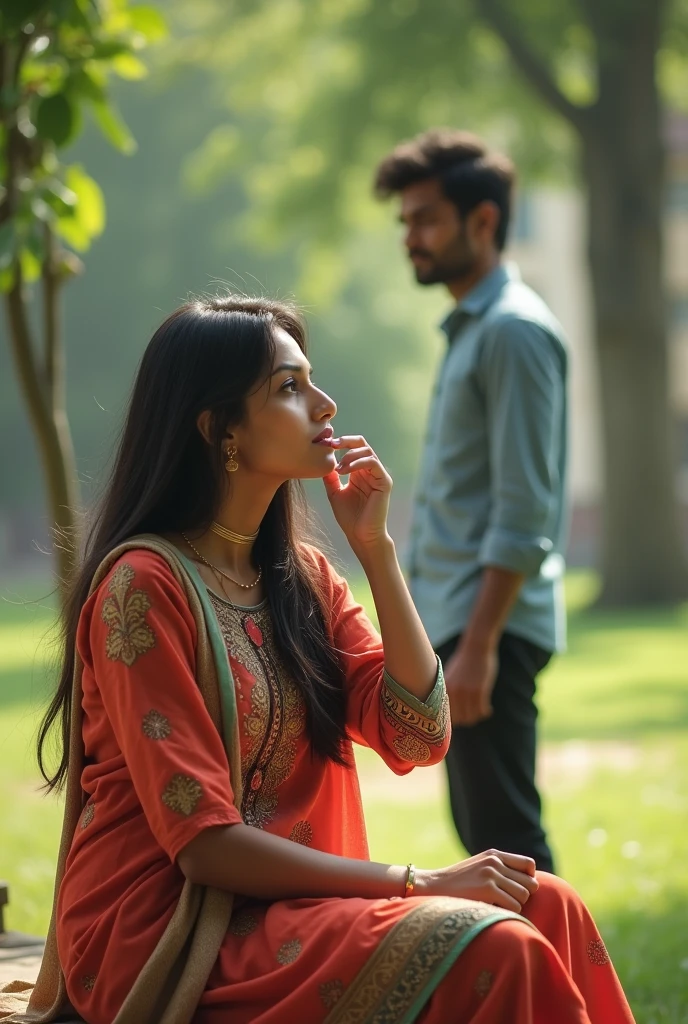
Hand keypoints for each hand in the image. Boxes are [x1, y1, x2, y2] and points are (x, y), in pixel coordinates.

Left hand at [323, 435, 392, 550]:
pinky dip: (358, 463)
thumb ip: (331, 477)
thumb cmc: (349, 517)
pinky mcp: (384, 482)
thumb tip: (323, 462)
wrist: (360, 535)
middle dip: (346, 441)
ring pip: (367, 452)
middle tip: (331, 445)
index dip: (341, 442)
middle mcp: (371, 470)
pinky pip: (373, 464)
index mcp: (360, 471)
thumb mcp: (334, 493)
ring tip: (338, 468)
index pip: (354, 447)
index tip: (325, 444)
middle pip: (362, 444)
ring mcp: (379, 475)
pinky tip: (344, 471)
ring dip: (350, 455)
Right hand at [416, 850, 537, 912]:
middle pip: (530, 884)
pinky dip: (507, 913)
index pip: (529, 865)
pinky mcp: (488, 889)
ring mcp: (491, 875)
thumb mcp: (479, 866)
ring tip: (498, 906)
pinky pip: (514, 907)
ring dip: (515, 906)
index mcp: (494, 854)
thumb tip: (530, 883)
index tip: (517, 889)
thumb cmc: (458, 882)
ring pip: (523, 897)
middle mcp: (495, 862)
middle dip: (523, 896)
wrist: (433, 886)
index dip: (528, 879)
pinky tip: (492, 911)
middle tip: (508, 902)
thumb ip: (500, 869)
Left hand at [444, 638, 497, 725]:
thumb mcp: (449, 676)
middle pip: (459, 719)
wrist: (476, 648)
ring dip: (477, 717)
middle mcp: (453, 692)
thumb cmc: (463, 662)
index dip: (455, 720)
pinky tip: (488, 709)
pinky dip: (485, 712)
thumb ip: (448, 692)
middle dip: (467, 720)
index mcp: (444, 689)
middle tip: (473, 716)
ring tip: (481, 712)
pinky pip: (482, 710)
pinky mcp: (479, 690)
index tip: (462, 719)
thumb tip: (446, 710)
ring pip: (471, 716)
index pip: (446, 715)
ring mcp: (466, 692)